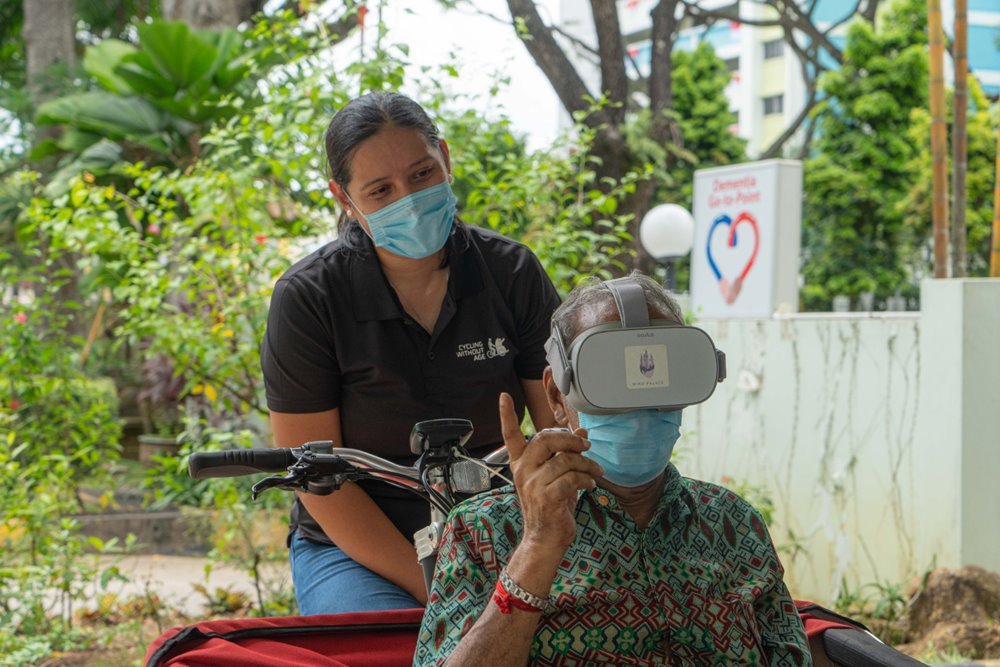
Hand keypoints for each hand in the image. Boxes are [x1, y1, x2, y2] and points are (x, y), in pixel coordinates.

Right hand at [499, 393, 602, 561]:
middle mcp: (523, 471)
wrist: (545, 541)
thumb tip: (582, 433)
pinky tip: (590, 485)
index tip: (504, 397)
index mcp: (521, 464)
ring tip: (596, 472)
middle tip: (586, 447)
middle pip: (545, 439)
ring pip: (565, 459)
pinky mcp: (546, 497)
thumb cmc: (551, 508)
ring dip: (587, 464)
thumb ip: (567, 455)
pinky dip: (586, 479)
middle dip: (570, 439)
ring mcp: (533, 484)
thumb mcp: (558, 478)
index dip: (507, 416)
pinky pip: (572, 478)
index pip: (510, 437)